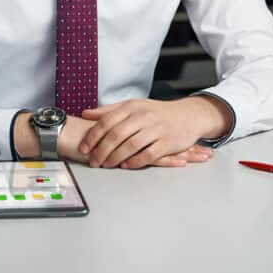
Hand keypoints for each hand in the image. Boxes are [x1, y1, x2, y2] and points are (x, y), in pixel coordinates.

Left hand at [78, 97, 228, 168]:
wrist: (189, 115)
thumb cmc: (158, 112)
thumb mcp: (134, 106)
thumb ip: (109, 110)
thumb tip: (86, 114)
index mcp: (133, 106)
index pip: (107, 121)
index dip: (93, 136)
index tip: (84, 148)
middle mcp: (144, 116)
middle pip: (116, 135)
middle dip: (101, 150)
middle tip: (93, 161)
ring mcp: (156, 129)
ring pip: (130, 146)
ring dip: (115, 158)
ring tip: (106, 165)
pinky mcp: (167, 143)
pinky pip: (148, 155)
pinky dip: (135, 162)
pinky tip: (126, 166)